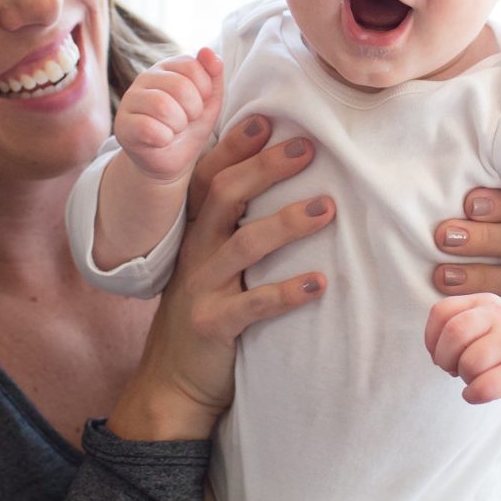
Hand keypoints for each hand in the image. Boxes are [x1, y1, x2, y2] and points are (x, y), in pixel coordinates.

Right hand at [106, 115, 334, 440]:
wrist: (173, 382)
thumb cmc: (205, 313)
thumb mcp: (210, 264)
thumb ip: (232, 228)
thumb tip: (276, 183)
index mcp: (195, 233)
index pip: (209, 177)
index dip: (235, 146)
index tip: (268, 118)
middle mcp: (194, 253)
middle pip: (224, 197)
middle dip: (265, 168)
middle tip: (308, 148)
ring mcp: (201, 289)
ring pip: (243, 246)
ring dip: (287, 224)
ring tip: (327, 208)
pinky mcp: (214, 325)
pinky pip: (253, 305)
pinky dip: (287, 293)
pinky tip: (320, 284)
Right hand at [114, 48, 223, 182]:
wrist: (171, 160)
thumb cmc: (190, 127)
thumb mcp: (210, 101)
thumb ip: (213, 74)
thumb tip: (207, 51)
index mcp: (168, 67)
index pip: (192, 65)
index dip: (204, 91)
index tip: (199, 105)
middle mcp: (146, 77)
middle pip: (179, 86)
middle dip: (193, 110)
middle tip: (187, 121)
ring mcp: (131, 100)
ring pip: (162, 105)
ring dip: (178, 125)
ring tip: (174, 130)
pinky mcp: (122, 124)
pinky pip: (147, 127)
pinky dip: (163, 138)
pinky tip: (161, 140)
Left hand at [425, 293, 500, 409]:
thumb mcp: (481, 327)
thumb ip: (454, 329)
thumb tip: (435, 352)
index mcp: (484, 303)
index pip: (441, 312)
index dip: (431, 338)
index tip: (439, 353)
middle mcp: (500, 316)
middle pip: (454, 333)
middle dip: (444, 357)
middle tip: (453, 368)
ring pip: (469, 362)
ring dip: (464, 376)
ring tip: (475, 377)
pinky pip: (483, 386)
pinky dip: (472, 395)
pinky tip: (476, 393)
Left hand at [432, 188, 500, 311]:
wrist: (493, 277)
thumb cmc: (477, 224)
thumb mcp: (486, 196)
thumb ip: (481, 180)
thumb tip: (453, 157)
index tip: (468, 204)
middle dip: (486, 239)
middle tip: (444, 236)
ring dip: (482, 276)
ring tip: (441, 275)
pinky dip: (499, 311)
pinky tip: (468, 309)